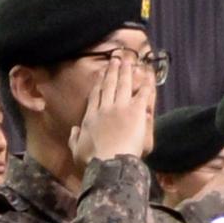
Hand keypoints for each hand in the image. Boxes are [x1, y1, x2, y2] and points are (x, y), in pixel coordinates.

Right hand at [83, 48, 158, 167]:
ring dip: (126, 72)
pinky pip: (142, 95)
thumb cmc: (92, 160)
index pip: (95, 96)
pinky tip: (149, 76)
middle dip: (112, 71)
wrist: (108, 163)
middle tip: (115, 59)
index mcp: (91, 117)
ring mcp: (120, 108)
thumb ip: (74, 138)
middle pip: (109, 86)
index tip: (100, 73)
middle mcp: (105, 109)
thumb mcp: (77, 150)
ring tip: (128, 61)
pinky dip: (146, 85)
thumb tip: (74, 130)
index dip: (98, 83)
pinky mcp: (135, 111)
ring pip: (124, 85)